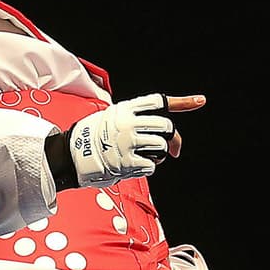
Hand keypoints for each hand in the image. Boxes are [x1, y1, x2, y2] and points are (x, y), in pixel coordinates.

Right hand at [66, 93, 205, 187]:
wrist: (69, 155)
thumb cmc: (90, 138)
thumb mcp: (110, 117)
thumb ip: (133, 119)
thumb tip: (159, 135)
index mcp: (126, 109)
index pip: (159, 102)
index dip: (182, 102)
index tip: (201, 101)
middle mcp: (130, 123)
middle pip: (167, 127)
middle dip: (170, 138)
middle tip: (169, 148)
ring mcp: (129, 142)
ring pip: (162, 146)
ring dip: (159, 154)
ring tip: (146, 156)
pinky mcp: (128, 161)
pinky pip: (152, 165)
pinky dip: (148, 167)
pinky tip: (136, 166)